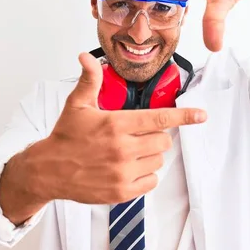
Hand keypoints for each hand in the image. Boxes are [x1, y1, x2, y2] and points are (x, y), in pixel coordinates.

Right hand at [24, 53, 206, 204]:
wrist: (48, 170)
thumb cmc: (65, 137)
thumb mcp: (77, 105)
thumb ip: (90, 80)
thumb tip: (87, 58)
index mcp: (115, 124)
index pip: (159, 118)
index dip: (184, 116)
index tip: (201, 115)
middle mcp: (122, 148)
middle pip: (163, 141)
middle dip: (156, 136)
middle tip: (139, 136)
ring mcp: (123, 172)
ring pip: (158, 161)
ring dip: (150, 155)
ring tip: (129, 153)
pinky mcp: (121, 191)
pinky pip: (151, 181)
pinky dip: (145, 175)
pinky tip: (129, 169)